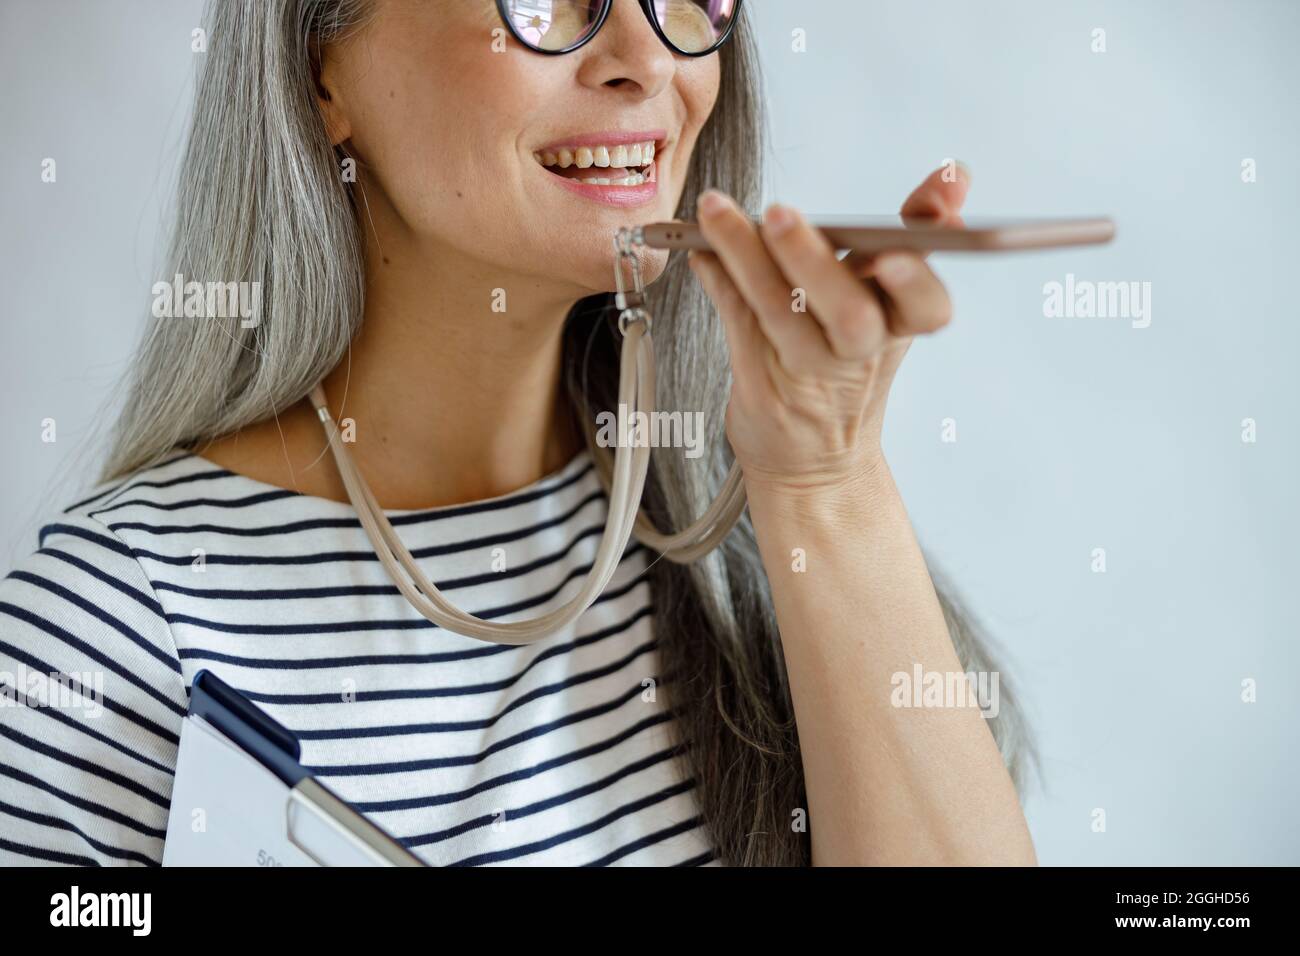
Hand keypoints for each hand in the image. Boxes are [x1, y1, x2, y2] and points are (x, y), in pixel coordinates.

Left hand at [687, 165, 969, 496]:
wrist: (812, 464)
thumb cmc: (852, 367)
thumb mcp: (893, 307)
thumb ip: (917, 233)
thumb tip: (954, 175)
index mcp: (901, 329)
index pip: (928, 308)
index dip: (916, 280)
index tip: (894, 253)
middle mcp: (859, 356)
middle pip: (849, 315)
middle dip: (814, 261)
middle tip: (781, 214)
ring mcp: (808, 374)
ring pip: (778, 311)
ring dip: (743, 254)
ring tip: (715, 210)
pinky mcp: (761, 385)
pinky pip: (736, 318)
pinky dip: (716, 275)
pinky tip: (697, 245)